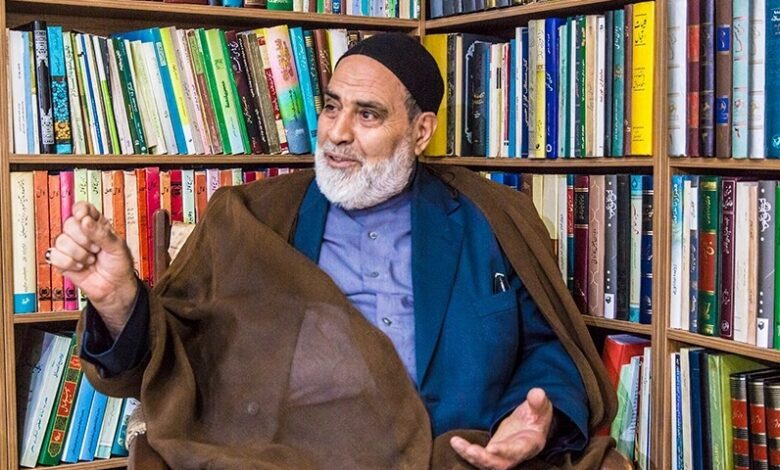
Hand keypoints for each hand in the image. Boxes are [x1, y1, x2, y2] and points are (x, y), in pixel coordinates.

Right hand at [49, 201, 137, 337]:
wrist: (115, 288)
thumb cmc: (119, 266)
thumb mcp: (117, 247)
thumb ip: (101, 233)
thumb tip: (85, 220)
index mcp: (96, 225)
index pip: (81, 208)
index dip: (80, 211)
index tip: (85, 219)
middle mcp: (81, 233)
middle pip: (69, 224)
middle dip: (84, 239)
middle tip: (96, 248)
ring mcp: (71, 247)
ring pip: (61, 240)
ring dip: (79, 253)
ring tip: (91, 259)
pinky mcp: (63, 261)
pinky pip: (54, 255)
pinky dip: (69, 263)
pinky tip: (80, 266)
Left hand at [450, 388, 552, 469]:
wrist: (531, 424)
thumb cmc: (536, 416)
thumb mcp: (540, 407)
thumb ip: (538, 402)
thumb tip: (537, 393)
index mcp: (529, 444)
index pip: (517, 450)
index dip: (505, 451)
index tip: (492, 448)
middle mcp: (515, 454)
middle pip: (499, 463)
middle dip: (483, 458)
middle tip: (470, 450)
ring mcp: (502, 455)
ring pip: (486, 463)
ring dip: (471, 456)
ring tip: (456, 443)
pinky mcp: (491, 453)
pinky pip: (479, 457)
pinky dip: (466, 452)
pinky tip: (455, 443)